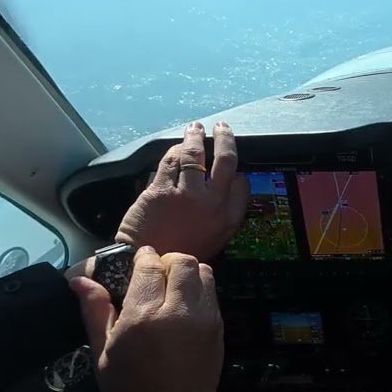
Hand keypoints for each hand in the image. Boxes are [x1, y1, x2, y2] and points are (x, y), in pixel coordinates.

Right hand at [69, 248, 226, 391]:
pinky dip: (198, 289)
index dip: (142, 260)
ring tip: (170, 291)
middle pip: (182, 260)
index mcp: (144, 315)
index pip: (150, 264)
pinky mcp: (218, 325)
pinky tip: (183, 307)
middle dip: (166, 263)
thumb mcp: (103, 353)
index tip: (134, 268)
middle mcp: (179, 310)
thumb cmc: (130, 391)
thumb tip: (80, 280)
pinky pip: (212, 291)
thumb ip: (95, 310)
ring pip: (203, 271)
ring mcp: (204, 316)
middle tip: (153, 279)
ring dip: (186, 274)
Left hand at [116, 121, 248, 260]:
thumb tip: (227, 187)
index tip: (231, 165)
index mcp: (228, 219)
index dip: (237, 170)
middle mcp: (212, 204)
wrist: (149, 263)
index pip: (241, 183)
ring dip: (195, 136)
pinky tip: (175, 147)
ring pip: (195, 154)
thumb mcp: (215, 239)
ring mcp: (186, 195)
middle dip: (225, 139)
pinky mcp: (161, 190)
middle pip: (225, 160)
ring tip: (195, 129)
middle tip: (222, 128)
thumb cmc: (181, 253)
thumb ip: (222, 213)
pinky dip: (174, 151)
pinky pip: (170, 161)